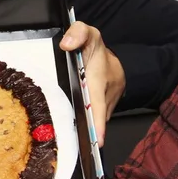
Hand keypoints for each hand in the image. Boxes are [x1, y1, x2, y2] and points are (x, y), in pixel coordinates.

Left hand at [60, 22, 124, 146]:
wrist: (109, 56)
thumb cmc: (93, 47)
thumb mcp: (87, 32)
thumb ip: (77, 33)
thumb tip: (66, 44)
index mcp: (99, 77)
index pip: (98, 102)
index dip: (98, 122)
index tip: (97, 140)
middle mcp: (108, 92)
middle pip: (97, 115)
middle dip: (90, 130)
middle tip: (81, 146)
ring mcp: (111, 102)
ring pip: (99, 117)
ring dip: (90, 125)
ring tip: (79, 138)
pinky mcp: (108, 108)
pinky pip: (99, 117)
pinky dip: (92, 122)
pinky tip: (82, 127)